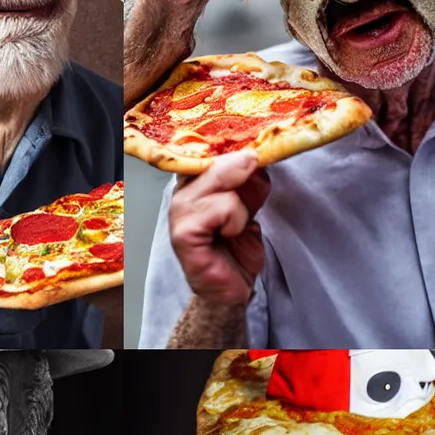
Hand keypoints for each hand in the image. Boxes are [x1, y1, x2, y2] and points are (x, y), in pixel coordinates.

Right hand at [170, 149, 268, 304]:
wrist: (232, 287)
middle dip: (243, 175)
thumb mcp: (250, 204)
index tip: (255, 156)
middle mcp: (183, 189)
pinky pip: (222, 208)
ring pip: (224, 185)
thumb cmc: (237, 247)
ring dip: (241, 208)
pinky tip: (229, 235)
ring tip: (233, 228)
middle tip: (246, 203)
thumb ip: (249, 180)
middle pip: (218, 159)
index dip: (236, 147)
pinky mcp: (184, 231)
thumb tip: (253, 157)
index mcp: (196, 179)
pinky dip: (236, 221)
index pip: (212, 147)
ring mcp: (179, 210)